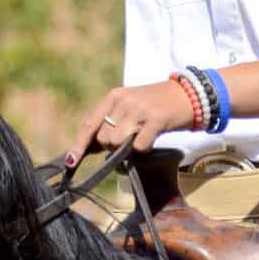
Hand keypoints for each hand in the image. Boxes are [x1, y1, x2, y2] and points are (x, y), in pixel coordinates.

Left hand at [64, 80, 196, 170]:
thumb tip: (88, 147)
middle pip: (103, 138)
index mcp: (114, 96)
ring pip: (117, 143)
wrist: (188, 95)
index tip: (70, 163)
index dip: (79, 145)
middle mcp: (124, 101)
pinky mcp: (156, 120)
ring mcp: (139, 109)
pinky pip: (139, 146)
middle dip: (111, 146)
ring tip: (139, 137)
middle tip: (128, 139)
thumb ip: (110, 122)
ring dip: (127, 148)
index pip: (90, 123)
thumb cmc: (155, 105)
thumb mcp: (129, 106)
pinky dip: (143, 149)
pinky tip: (151, 139)